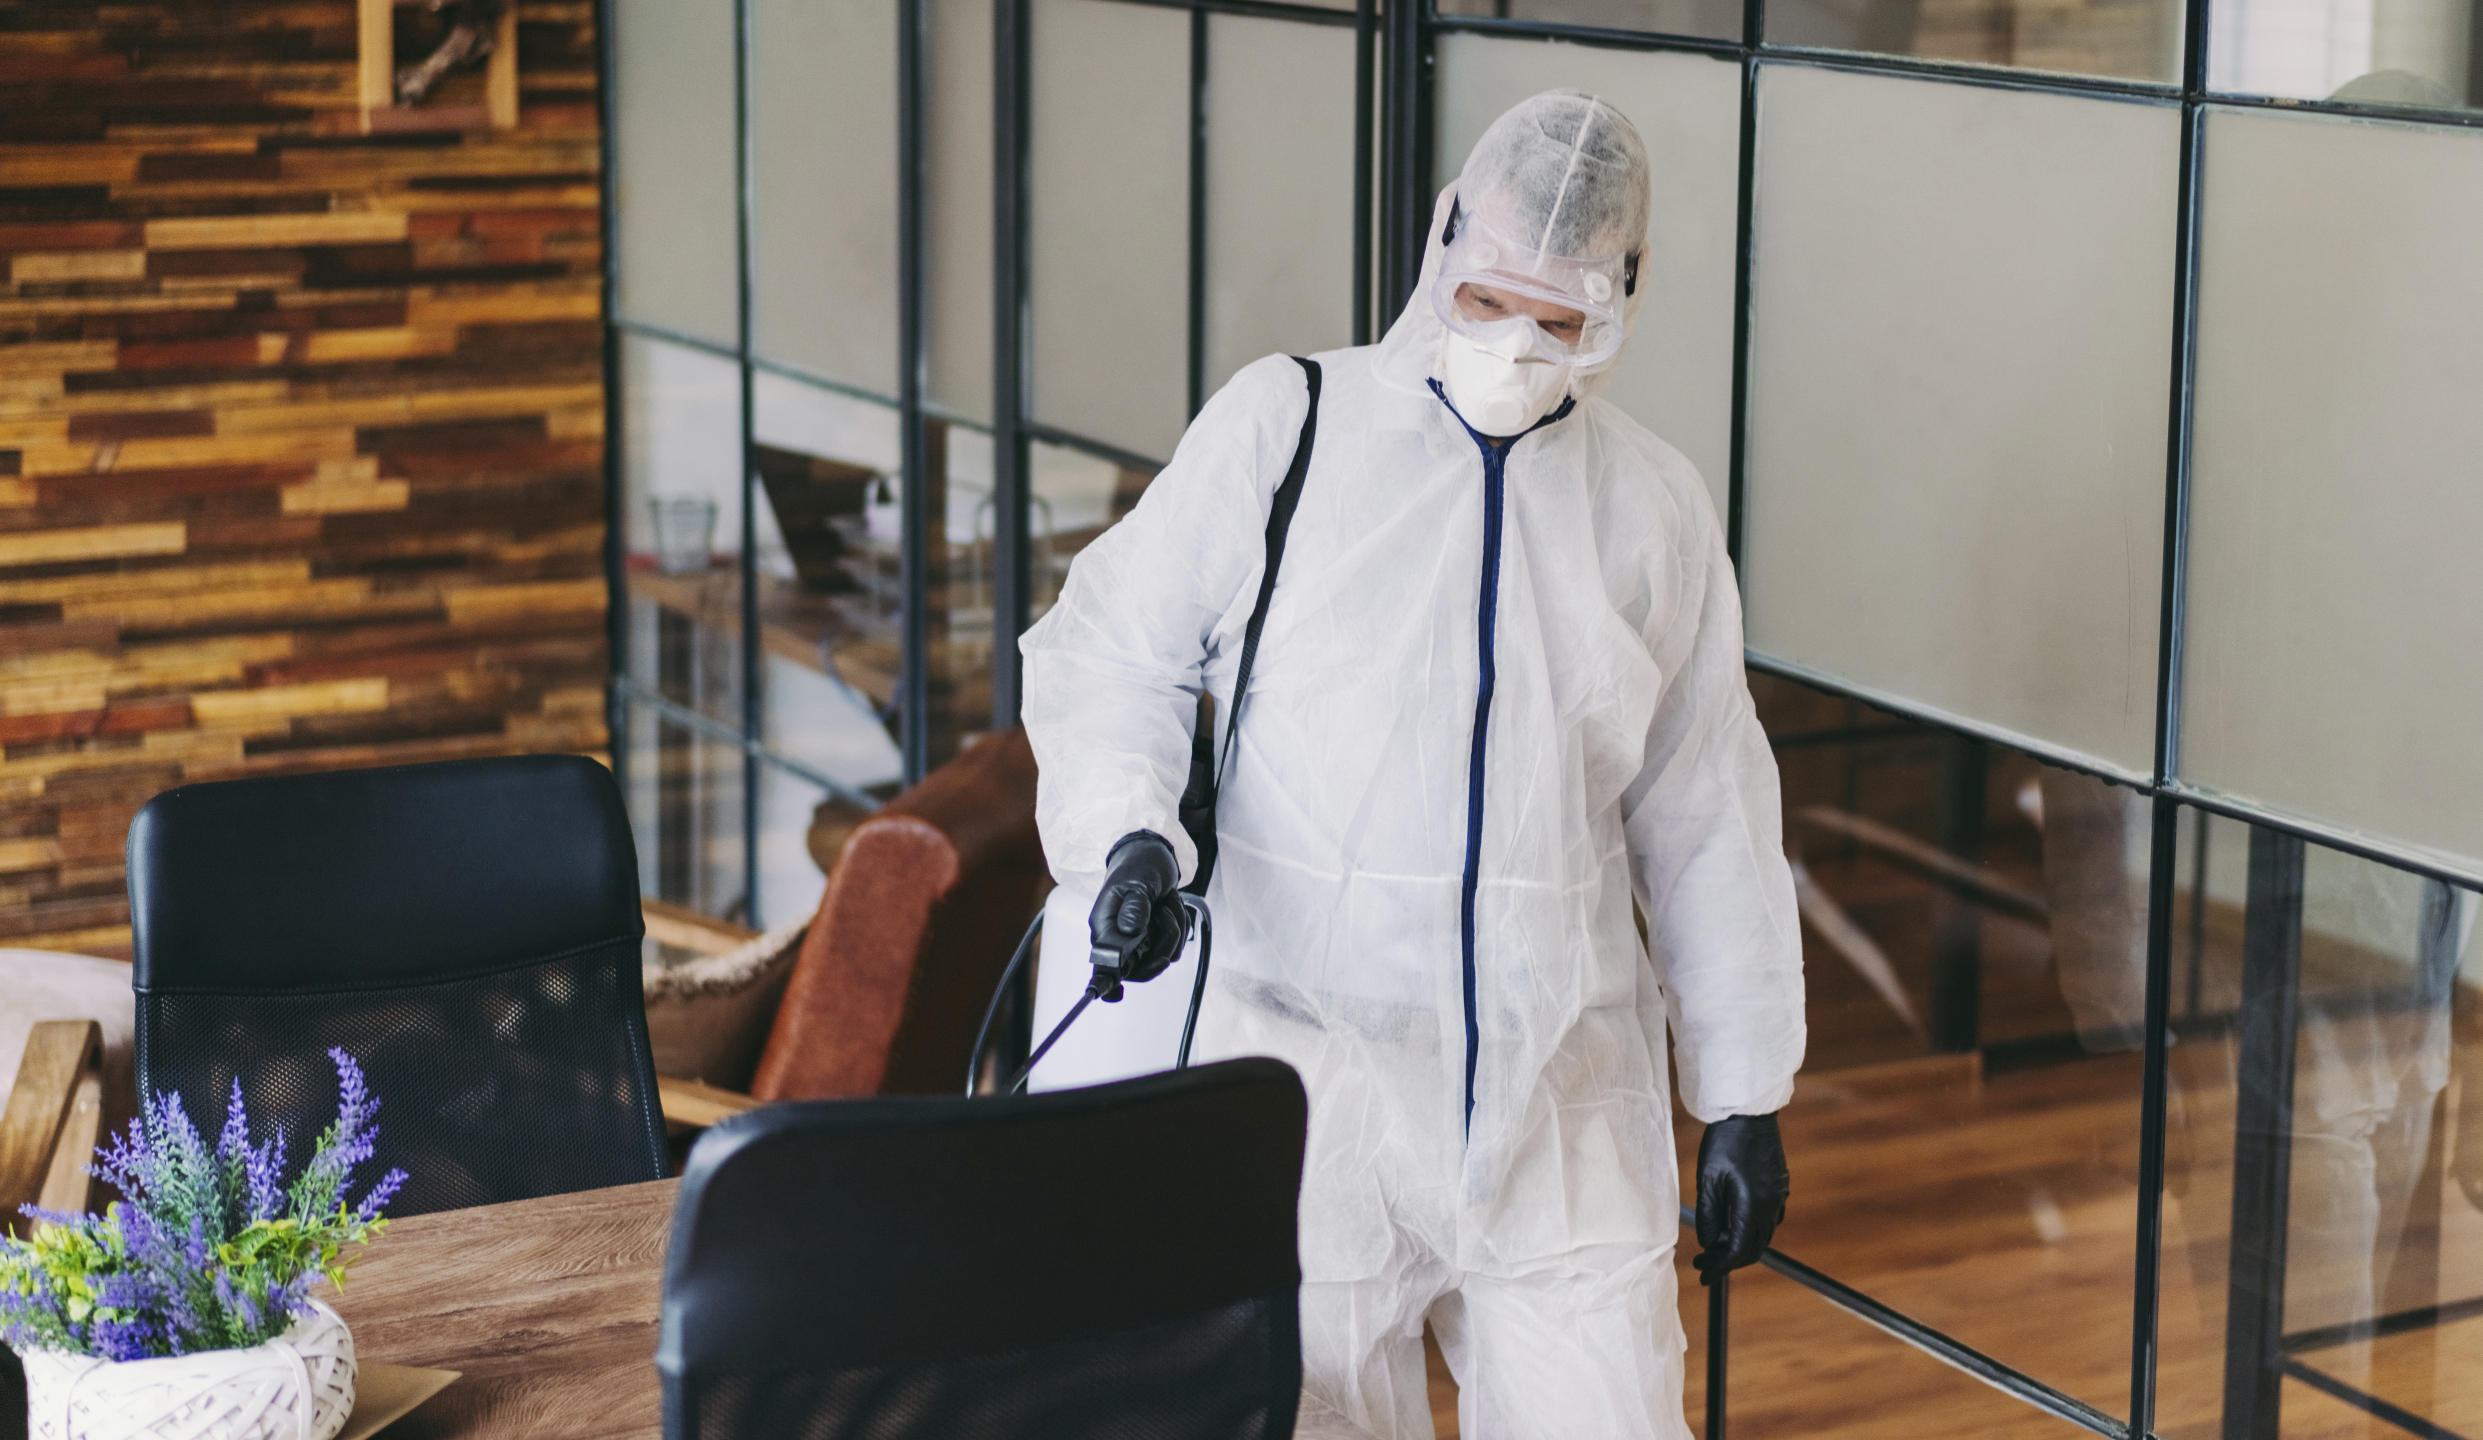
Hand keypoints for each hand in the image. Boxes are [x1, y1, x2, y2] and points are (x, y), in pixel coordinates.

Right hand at [1086, 831, 1187, 999]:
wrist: (1152, 854)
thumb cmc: (1139, 864)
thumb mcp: (1138, 881)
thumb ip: (1135, 907)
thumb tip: (1131, 931)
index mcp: (1105, 926)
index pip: (1102, 964)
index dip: (1106, 983)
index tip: (1113, 994)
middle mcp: (1118, 938)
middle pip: (1140, 969)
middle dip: (1162, 944)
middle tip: (1165, 918)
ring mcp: (1137, 941)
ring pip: (1163, 957)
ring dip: (1173, 928)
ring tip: (1164, 903)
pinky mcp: (1154, 938)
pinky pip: (1174, 947)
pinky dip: (1179, 926)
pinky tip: (1169, 906)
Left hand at [1695, 1112, 1788, 1284]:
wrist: (1748, 1113)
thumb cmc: (1723, 1143)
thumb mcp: (1708, 1180)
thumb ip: (1708, 1215)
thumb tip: (1708, 1244)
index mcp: (1752, 1206)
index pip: (1736, 1250)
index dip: (1719, 1267)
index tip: (1702, 1275)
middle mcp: (1770, 1206)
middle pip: (1752, 1249)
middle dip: (1727, 1261)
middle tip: (1704, 1263)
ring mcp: (1779, 1196)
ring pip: (1762, 1235)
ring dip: (1740, 1246)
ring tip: (1715, 1247)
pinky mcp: (1780, 1186)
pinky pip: (1769, 1219)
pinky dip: (1752, 1230)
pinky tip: (1735, 1226)